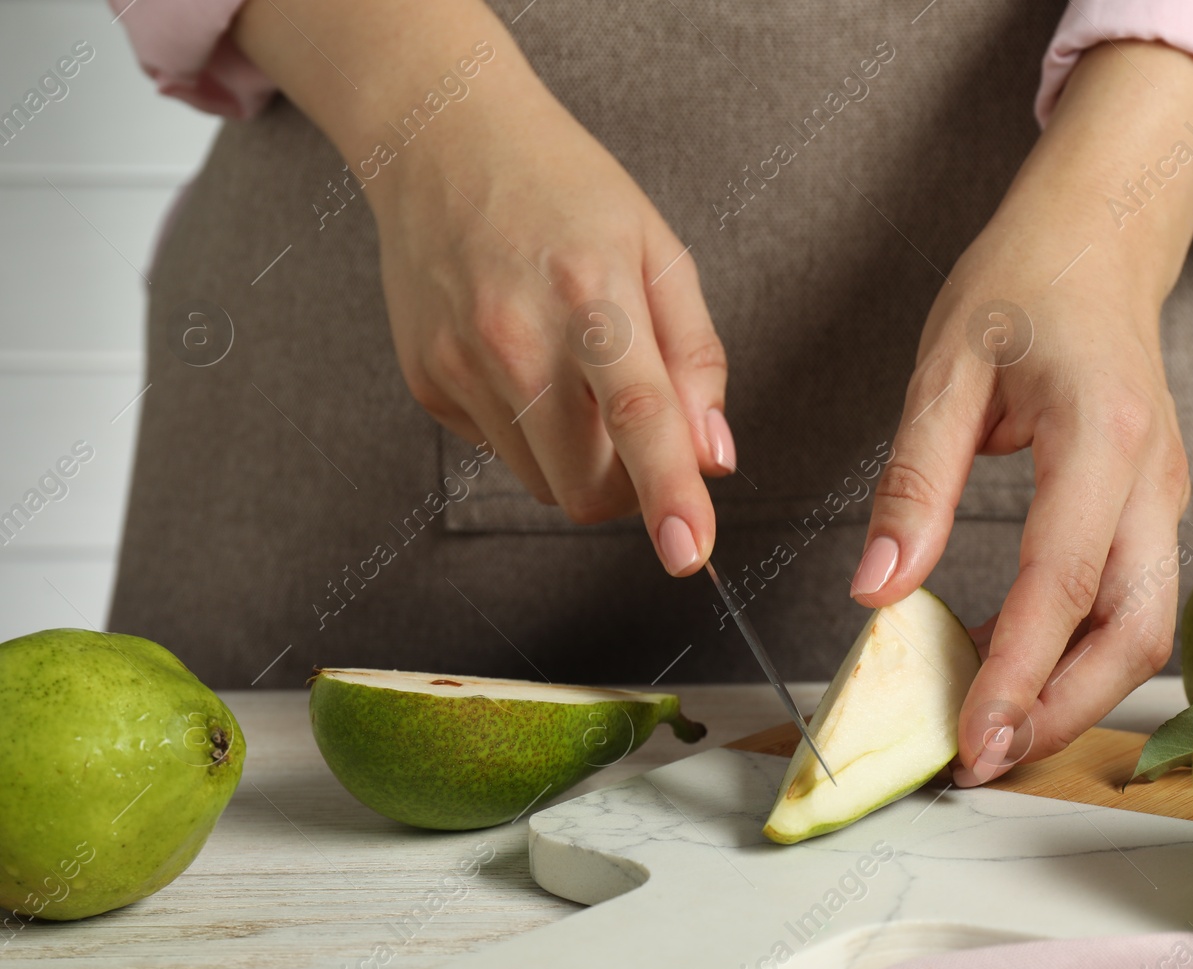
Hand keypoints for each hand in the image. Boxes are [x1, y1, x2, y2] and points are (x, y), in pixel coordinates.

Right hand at [235, 0, 730, 575]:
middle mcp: (515, 336)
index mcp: (590, 293)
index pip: (638, 416)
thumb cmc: (565, 191)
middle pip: (586, 486)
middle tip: (634, 423)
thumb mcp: (658, 251)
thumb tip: (714, 457)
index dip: (668, 494)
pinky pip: (499, 452)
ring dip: (577, 459)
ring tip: (572, 371)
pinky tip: (521, 357)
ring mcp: (460, 365)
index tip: (689, 554)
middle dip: (626, 484)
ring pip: (543, 482)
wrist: (440, 138)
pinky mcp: (426, 384)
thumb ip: (695, 358)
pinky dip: (528, 430)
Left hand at [850, 42, 1192, 780]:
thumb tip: (879, 590)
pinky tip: (1009, 664)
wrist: (1100, 239)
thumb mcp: (946, 370)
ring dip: (1075, 693)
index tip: (971, 741)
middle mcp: (1155, 478)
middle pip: (1135, 633)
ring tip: (990, 727)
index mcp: (1104, 437)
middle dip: (1065, 711)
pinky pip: (1126, 601)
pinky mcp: (1150, 507)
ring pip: (1143, 630)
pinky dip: (1076, 651)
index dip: (1021, 675)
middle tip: (982, 757)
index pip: (1065, 584)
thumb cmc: (1023, 284)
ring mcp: (1163, 496)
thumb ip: (915, 484)